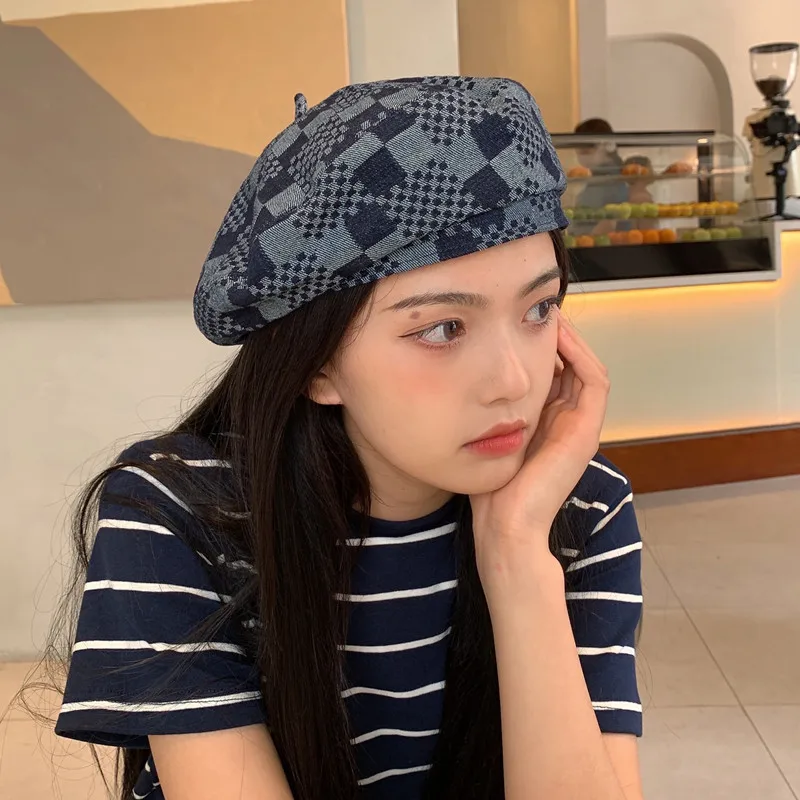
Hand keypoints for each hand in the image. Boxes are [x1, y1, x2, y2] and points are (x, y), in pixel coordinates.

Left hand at [470, 310, 609, 594]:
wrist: (505, 526)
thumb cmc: (488, 488)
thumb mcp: (483, 438)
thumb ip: (485, 412)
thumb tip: (467, 377)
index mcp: (546, 423)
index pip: (551, 371)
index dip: (537, 343)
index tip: (513, 321)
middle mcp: (567, 421)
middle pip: (568, 365)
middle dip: (551, 335)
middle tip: (532, 309)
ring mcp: (580, 425)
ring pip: (585, 366)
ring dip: (568, 338)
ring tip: (545, 313)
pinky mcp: (587, 430)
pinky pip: (595, 379)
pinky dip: (579, 354)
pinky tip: (555, 334)